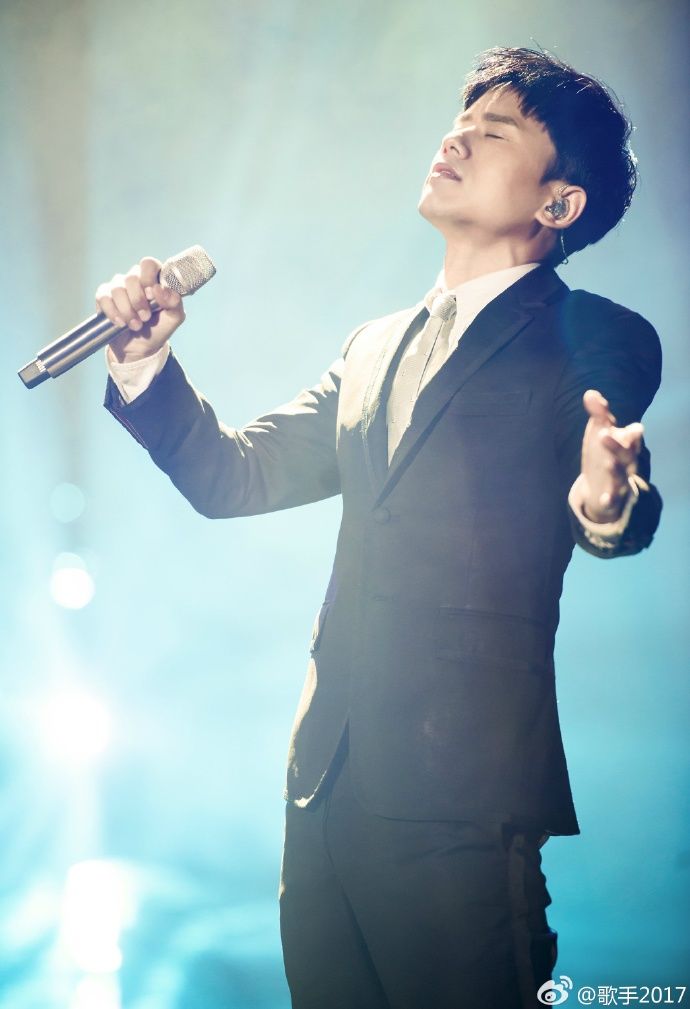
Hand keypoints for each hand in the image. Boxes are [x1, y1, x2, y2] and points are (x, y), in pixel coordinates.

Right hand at [95, 256, 185, 363]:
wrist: (140, 348)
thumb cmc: (158, 328)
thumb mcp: (174, 317)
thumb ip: (174, 302)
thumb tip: (160, 289)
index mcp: (154, 278)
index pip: (149, 264)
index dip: (149, 278)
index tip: (153, 296)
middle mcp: (135, 278)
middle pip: (132, 276)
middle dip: (139, 300)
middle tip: (145, 317)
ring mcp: (118, 286)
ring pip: (118, 288)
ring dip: (127, 310)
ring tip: (136, 325)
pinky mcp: (104, 297)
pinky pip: (104, 297)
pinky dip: (113, 312)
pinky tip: (120, 323)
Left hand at [578, 389, 642, 522]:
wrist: (605, 488)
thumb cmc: (605, 454)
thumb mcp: (600, 434)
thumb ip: (599, 415)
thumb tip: (590, 393)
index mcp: (625, 444)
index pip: (630, 435)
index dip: (627, 429)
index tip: (617, 421)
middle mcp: (626, 461)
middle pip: (626, 453)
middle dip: (616, 444)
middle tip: (603, 434)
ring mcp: (620, 479)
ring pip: (620, 474)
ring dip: (614, 468)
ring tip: (607, 462)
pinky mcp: (612, 496)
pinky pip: (612, 498)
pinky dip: (609, 498)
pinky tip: (604, 498)